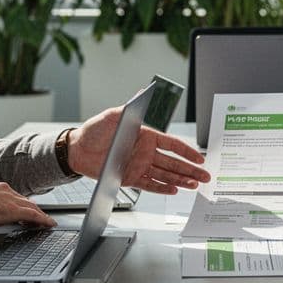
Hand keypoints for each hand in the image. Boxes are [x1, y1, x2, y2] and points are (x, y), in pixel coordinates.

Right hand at [0, 179, 55, 228]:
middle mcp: (3, 189)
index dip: (18, 203)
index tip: (22, 209)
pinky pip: (34, 214)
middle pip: (23, 200)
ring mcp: (9, 198)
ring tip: (45, 222)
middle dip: (31, 208)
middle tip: (39, 217)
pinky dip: (43, 219)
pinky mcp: (13, 209)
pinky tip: (48, 224)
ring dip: (39, 214)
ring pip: (31, 206)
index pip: (11, 195)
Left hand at [67, 108, 210, 194]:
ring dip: (181, 180)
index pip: (172, 144)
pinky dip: (162, 188)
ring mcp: (139, 166)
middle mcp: (145, 152)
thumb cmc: (94, 130)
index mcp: (145, 136)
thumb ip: (131, 107)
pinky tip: (174, 190)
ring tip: (194, 185)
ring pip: (165, 175)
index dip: (187, 151)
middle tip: (206, 176)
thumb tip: (143, 92)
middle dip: (190, 169)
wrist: (77, 150)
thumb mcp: (113, 115)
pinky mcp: (130, 178)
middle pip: (173, 162)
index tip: (200, 157)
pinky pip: (150, 184)